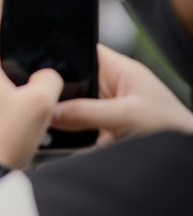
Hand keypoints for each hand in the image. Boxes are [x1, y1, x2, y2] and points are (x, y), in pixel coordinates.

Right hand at [51, 44, 192, 143]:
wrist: (186, 164)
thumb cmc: (171, 129)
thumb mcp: (126, 116)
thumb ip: (86, 112)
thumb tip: (50, 111)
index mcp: (117, 70)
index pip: (81, 50)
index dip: (59, 53)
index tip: (37, 67)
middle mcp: (108, 88)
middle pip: (70, 81)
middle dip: (54, 91)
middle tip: (37, 101)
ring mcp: (103, 111)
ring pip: (68, 107)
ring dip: (57, 116)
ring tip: (43, 123)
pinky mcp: (100, 133)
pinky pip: (73, 129)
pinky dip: (64, 136)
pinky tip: (53, 141)